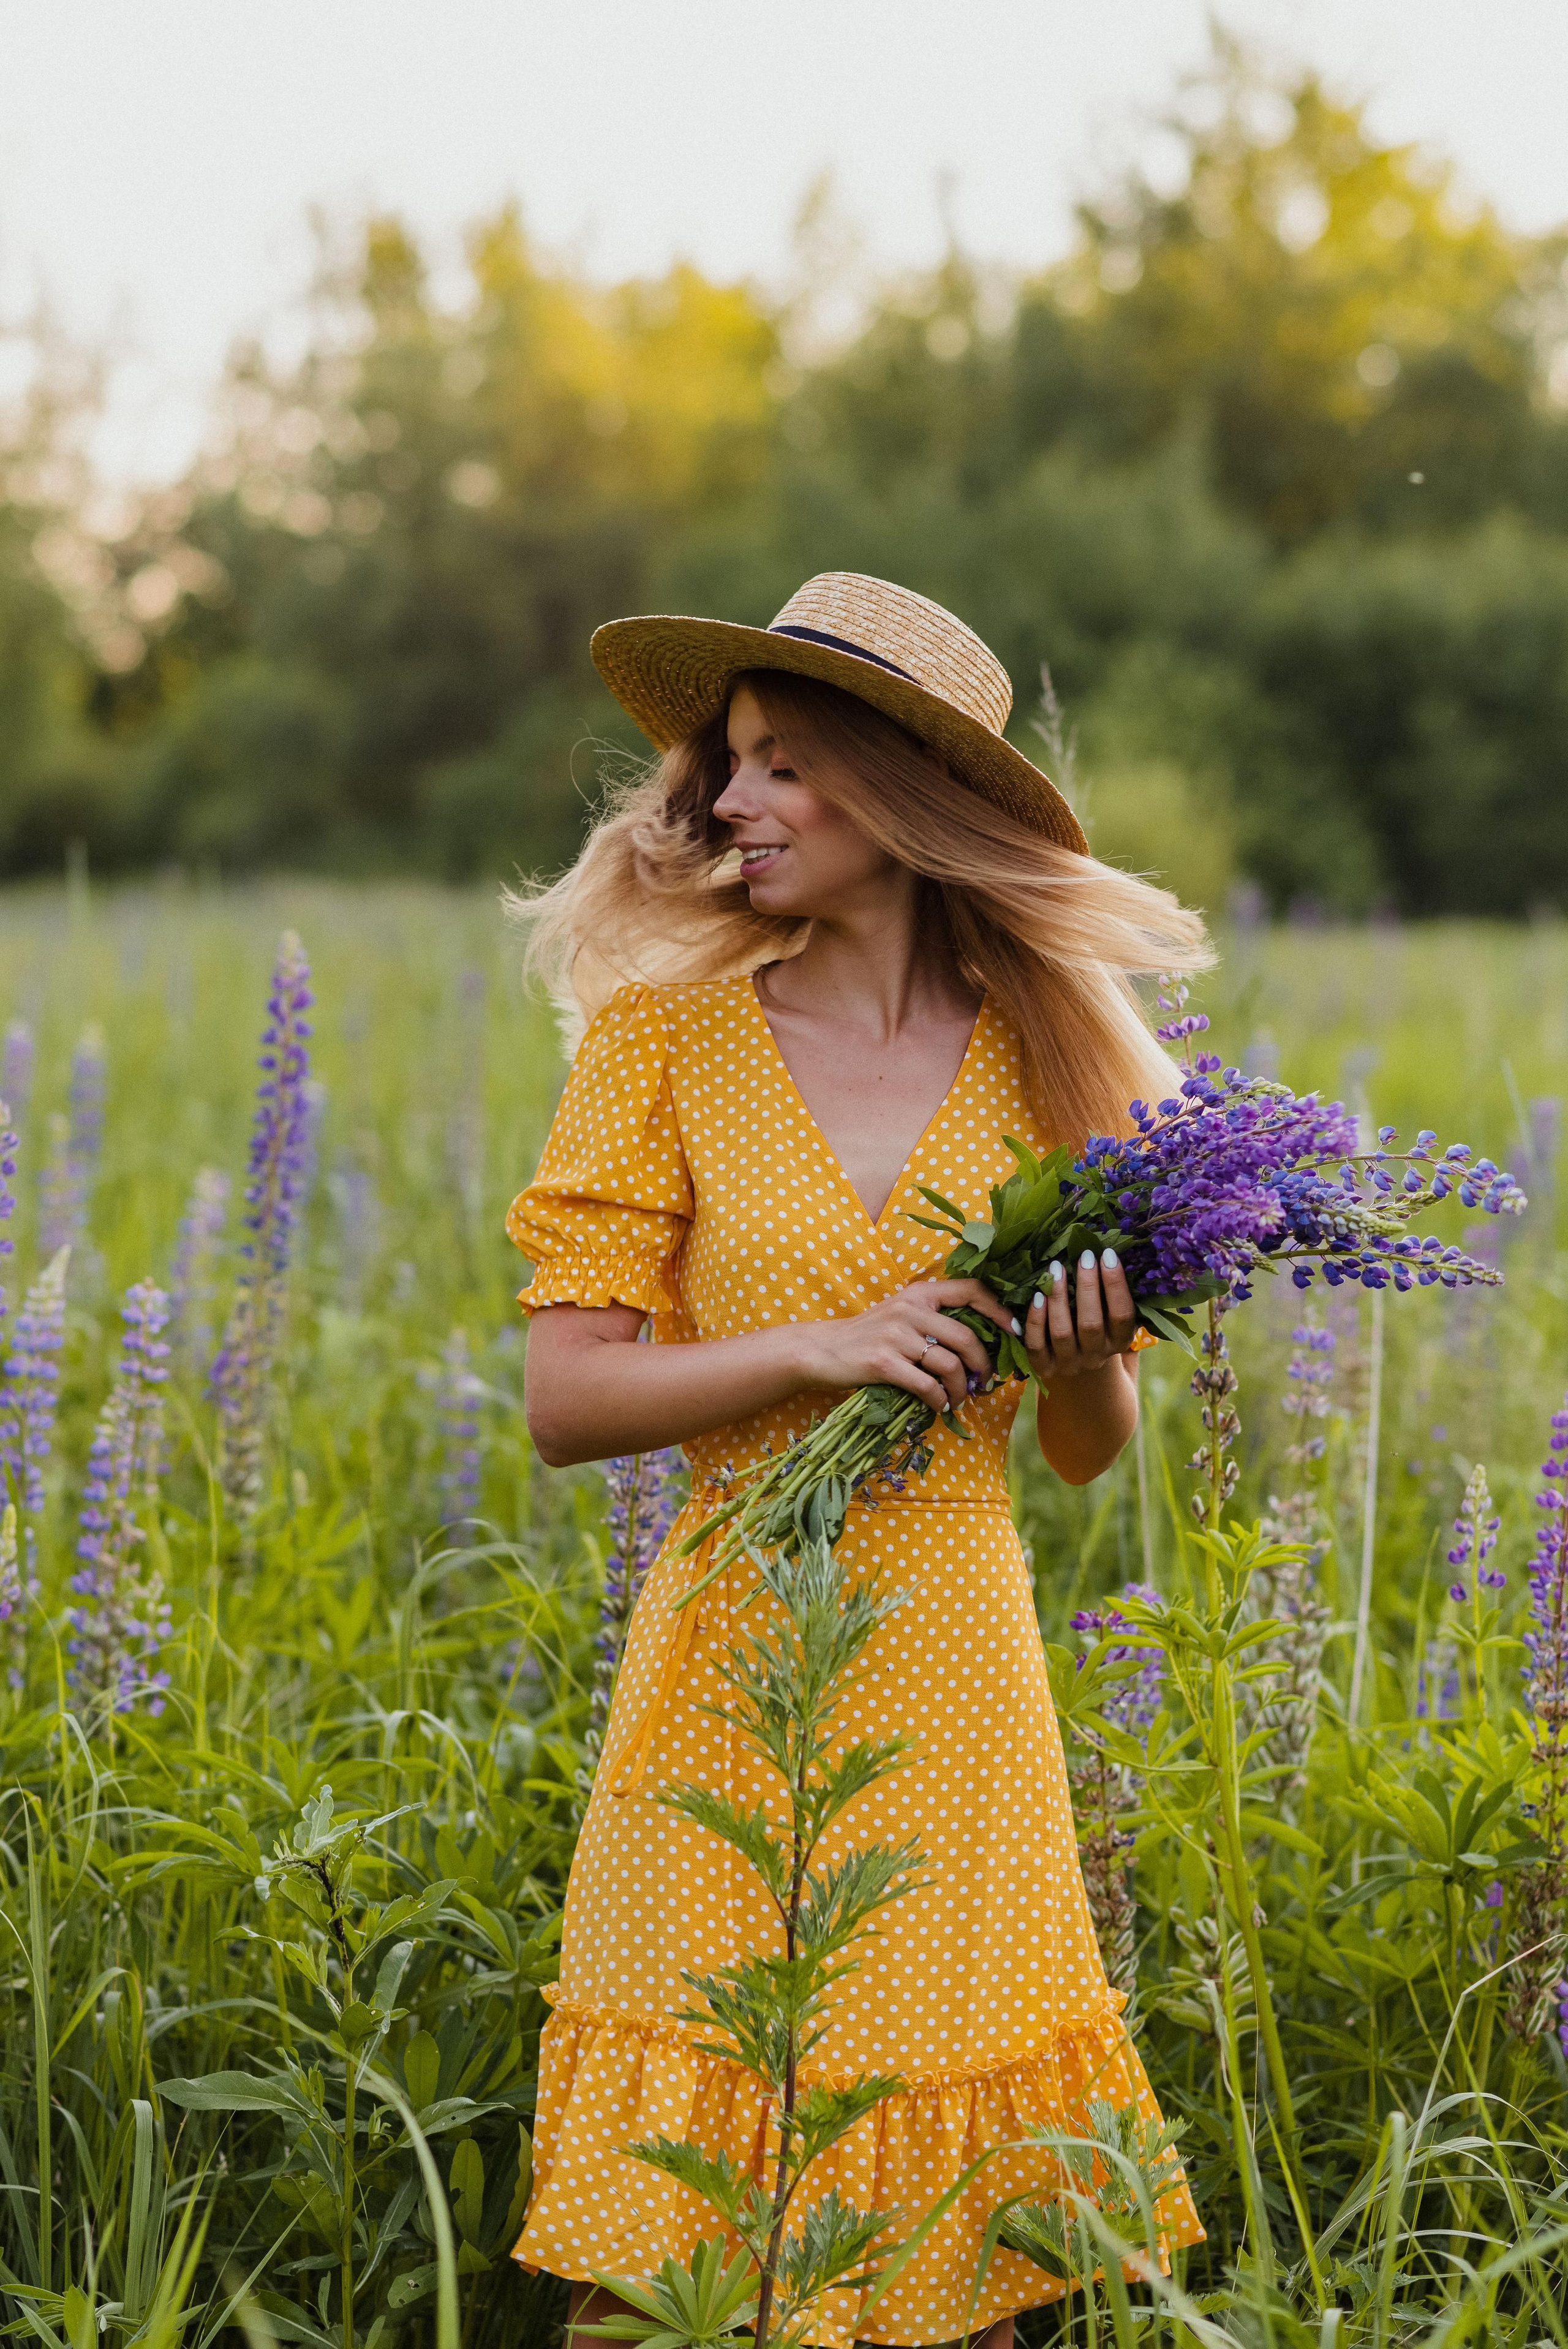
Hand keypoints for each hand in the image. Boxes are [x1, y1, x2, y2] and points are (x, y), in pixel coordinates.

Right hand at [793, 1278, 1018, 1414]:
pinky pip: (927, 1386)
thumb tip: (979, 1340)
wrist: (822, 1350)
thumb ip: (933, 1317)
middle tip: (985, 1382)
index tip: (1013, 1333)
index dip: (999, 1311)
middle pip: (967, 1338)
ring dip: (962, 1389)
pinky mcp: (884, 1363)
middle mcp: (910, 1309)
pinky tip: (939, 1406)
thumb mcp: (901, 1313)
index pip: (972, 1290)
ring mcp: (896, 1336)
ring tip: (960, 1400)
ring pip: (950, 1366)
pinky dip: (939, 1401)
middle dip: (983, 1366)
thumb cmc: (868, 1335)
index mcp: (919, 1293)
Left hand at [1023, 1248, 1136, 1379]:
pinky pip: (1036, 1345)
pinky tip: (1037, 1295)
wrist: (1081, 1371)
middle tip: (1083, 1256)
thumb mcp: (1112, 1318)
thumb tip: (1107, 1252)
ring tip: (1056, 1267)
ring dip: (1058, 1298)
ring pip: (1062, 1332)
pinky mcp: (1045, 1367)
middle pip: (1091, 1323)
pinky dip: (1036, 1320)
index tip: (1107, 1254)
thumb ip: (1113, 1295)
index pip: (1121, 1315)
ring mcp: (1069, 1363)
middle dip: (1087, 1286)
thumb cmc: (1099, 1329)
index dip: (1115, 1284)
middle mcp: (1096, 1356)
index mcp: (1120, 1342)